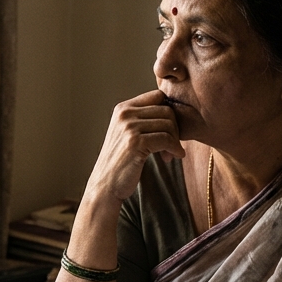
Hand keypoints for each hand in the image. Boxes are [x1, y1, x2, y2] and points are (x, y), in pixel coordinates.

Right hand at [85, 90, 183, 205]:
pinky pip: (166, 139)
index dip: (169, 113)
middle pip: (166, 110)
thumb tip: (173, 109)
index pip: (158, 96)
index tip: (169, 130)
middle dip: (175, 129)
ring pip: (169, 124)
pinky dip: (174, 149)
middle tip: (171, 146)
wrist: (105, 185)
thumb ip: (143, 119)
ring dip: (175, 141)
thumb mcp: (127, 133)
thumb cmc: (121, 161)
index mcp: (123, 108)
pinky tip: (172, 157)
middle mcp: (125, 114)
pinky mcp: (136, 142)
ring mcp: (129, 127)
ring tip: (169, 154)